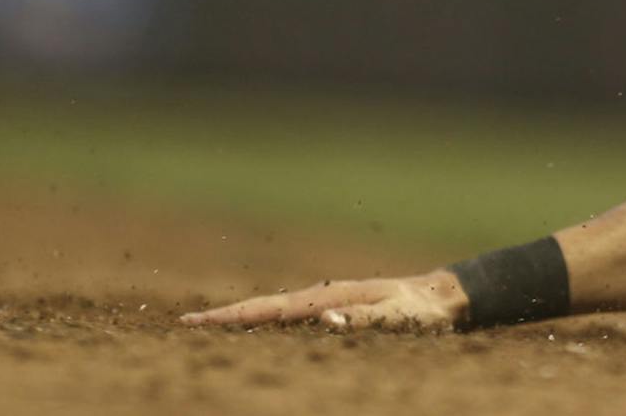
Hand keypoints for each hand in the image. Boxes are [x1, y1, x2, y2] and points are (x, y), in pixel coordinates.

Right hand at [182, 271, 467, 330]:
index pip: (270, 310)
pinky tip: (253, 329)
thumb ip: (363, 322)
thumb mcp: (398, 319)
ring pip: (273, 312)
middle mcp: (321, 298)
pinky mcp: (332, 310)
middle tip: (184, 328)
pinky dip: (263, 321)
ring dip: (241, 318)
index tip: (196, 323)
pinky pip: (289, 317)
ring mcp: (325, 303)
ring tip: (207, 329)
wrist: (440, 296)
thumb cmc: (421, 311)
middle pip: (263, 308)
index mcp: (328, 298)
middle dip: (225, 317)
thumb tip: (324, 321)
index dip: (232, 317)